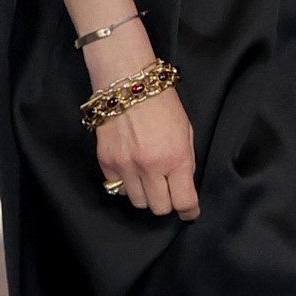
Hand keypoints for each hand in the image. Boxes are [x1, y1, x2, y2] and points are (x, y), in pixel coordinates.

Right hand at [92, 80, 198, 218]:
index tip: (189, 212)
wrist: (127, 83)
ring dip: (146, 194)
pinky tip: (131, 169)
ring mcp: (125, 166)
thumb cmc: (162, 103)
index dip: (189, 211)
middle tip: (168, 190)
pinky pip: (117, 187)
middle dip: (167, 202)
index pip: (183, 201)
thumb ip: (185, 162)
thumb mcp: (186, 131)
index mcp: (176, 158)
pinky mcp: (106, 162)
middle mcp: (150, 166)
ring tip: (148, 178)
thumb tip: (183, 187)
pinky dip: (126, 184)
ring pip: (137, 202)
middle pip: (159, 208)